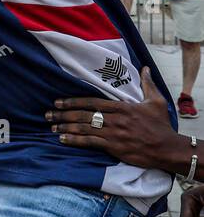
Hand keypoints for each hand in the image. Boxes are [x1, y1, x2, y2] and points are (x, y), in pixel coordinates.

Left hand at [45, 67, 179, 169]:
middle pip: (84, 115)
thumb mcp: (156, 102)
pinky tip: (63, 139)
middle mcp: (115, 119)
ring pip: (84, 128)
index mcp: (123, 107)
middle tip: (47, 114)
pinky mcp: (114, 147)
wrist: (168, 149)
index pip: (92, 102)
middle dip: (63, 114)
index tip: (58, 101)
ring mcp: (114, 134)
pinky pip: (90, 142)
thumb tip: (145, 68)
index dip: (72, 101)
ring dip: (65, 127)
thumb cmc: (161, 125)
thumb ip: (147, 84)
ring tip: (52, 126)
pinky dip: (75, 140)